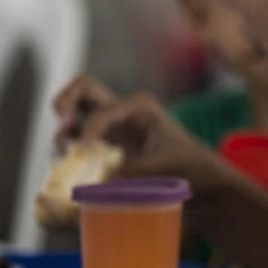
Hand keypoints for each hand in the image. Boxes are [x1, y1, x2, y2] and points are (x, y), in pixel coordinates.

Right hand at [52, 74, 218, 183]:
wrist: (203, 178)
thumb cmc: (191, 167)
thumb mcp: (164, 166)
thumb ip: (132, 170)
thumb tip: (100, 179)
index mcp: (140, 107)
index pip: (101, 112)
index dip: (89, 132)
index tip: (85, 153)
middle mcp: (124, 109)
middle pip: (82, 88)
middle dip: (65, 101)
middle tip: (64, 124)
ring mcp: (115, 123)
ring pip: (77, 106)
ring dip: (63, 120)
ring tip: (64, 143)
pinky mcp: (109, 141)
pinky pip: (80, 131)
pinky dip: (69, 139)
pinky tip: (70, 154)